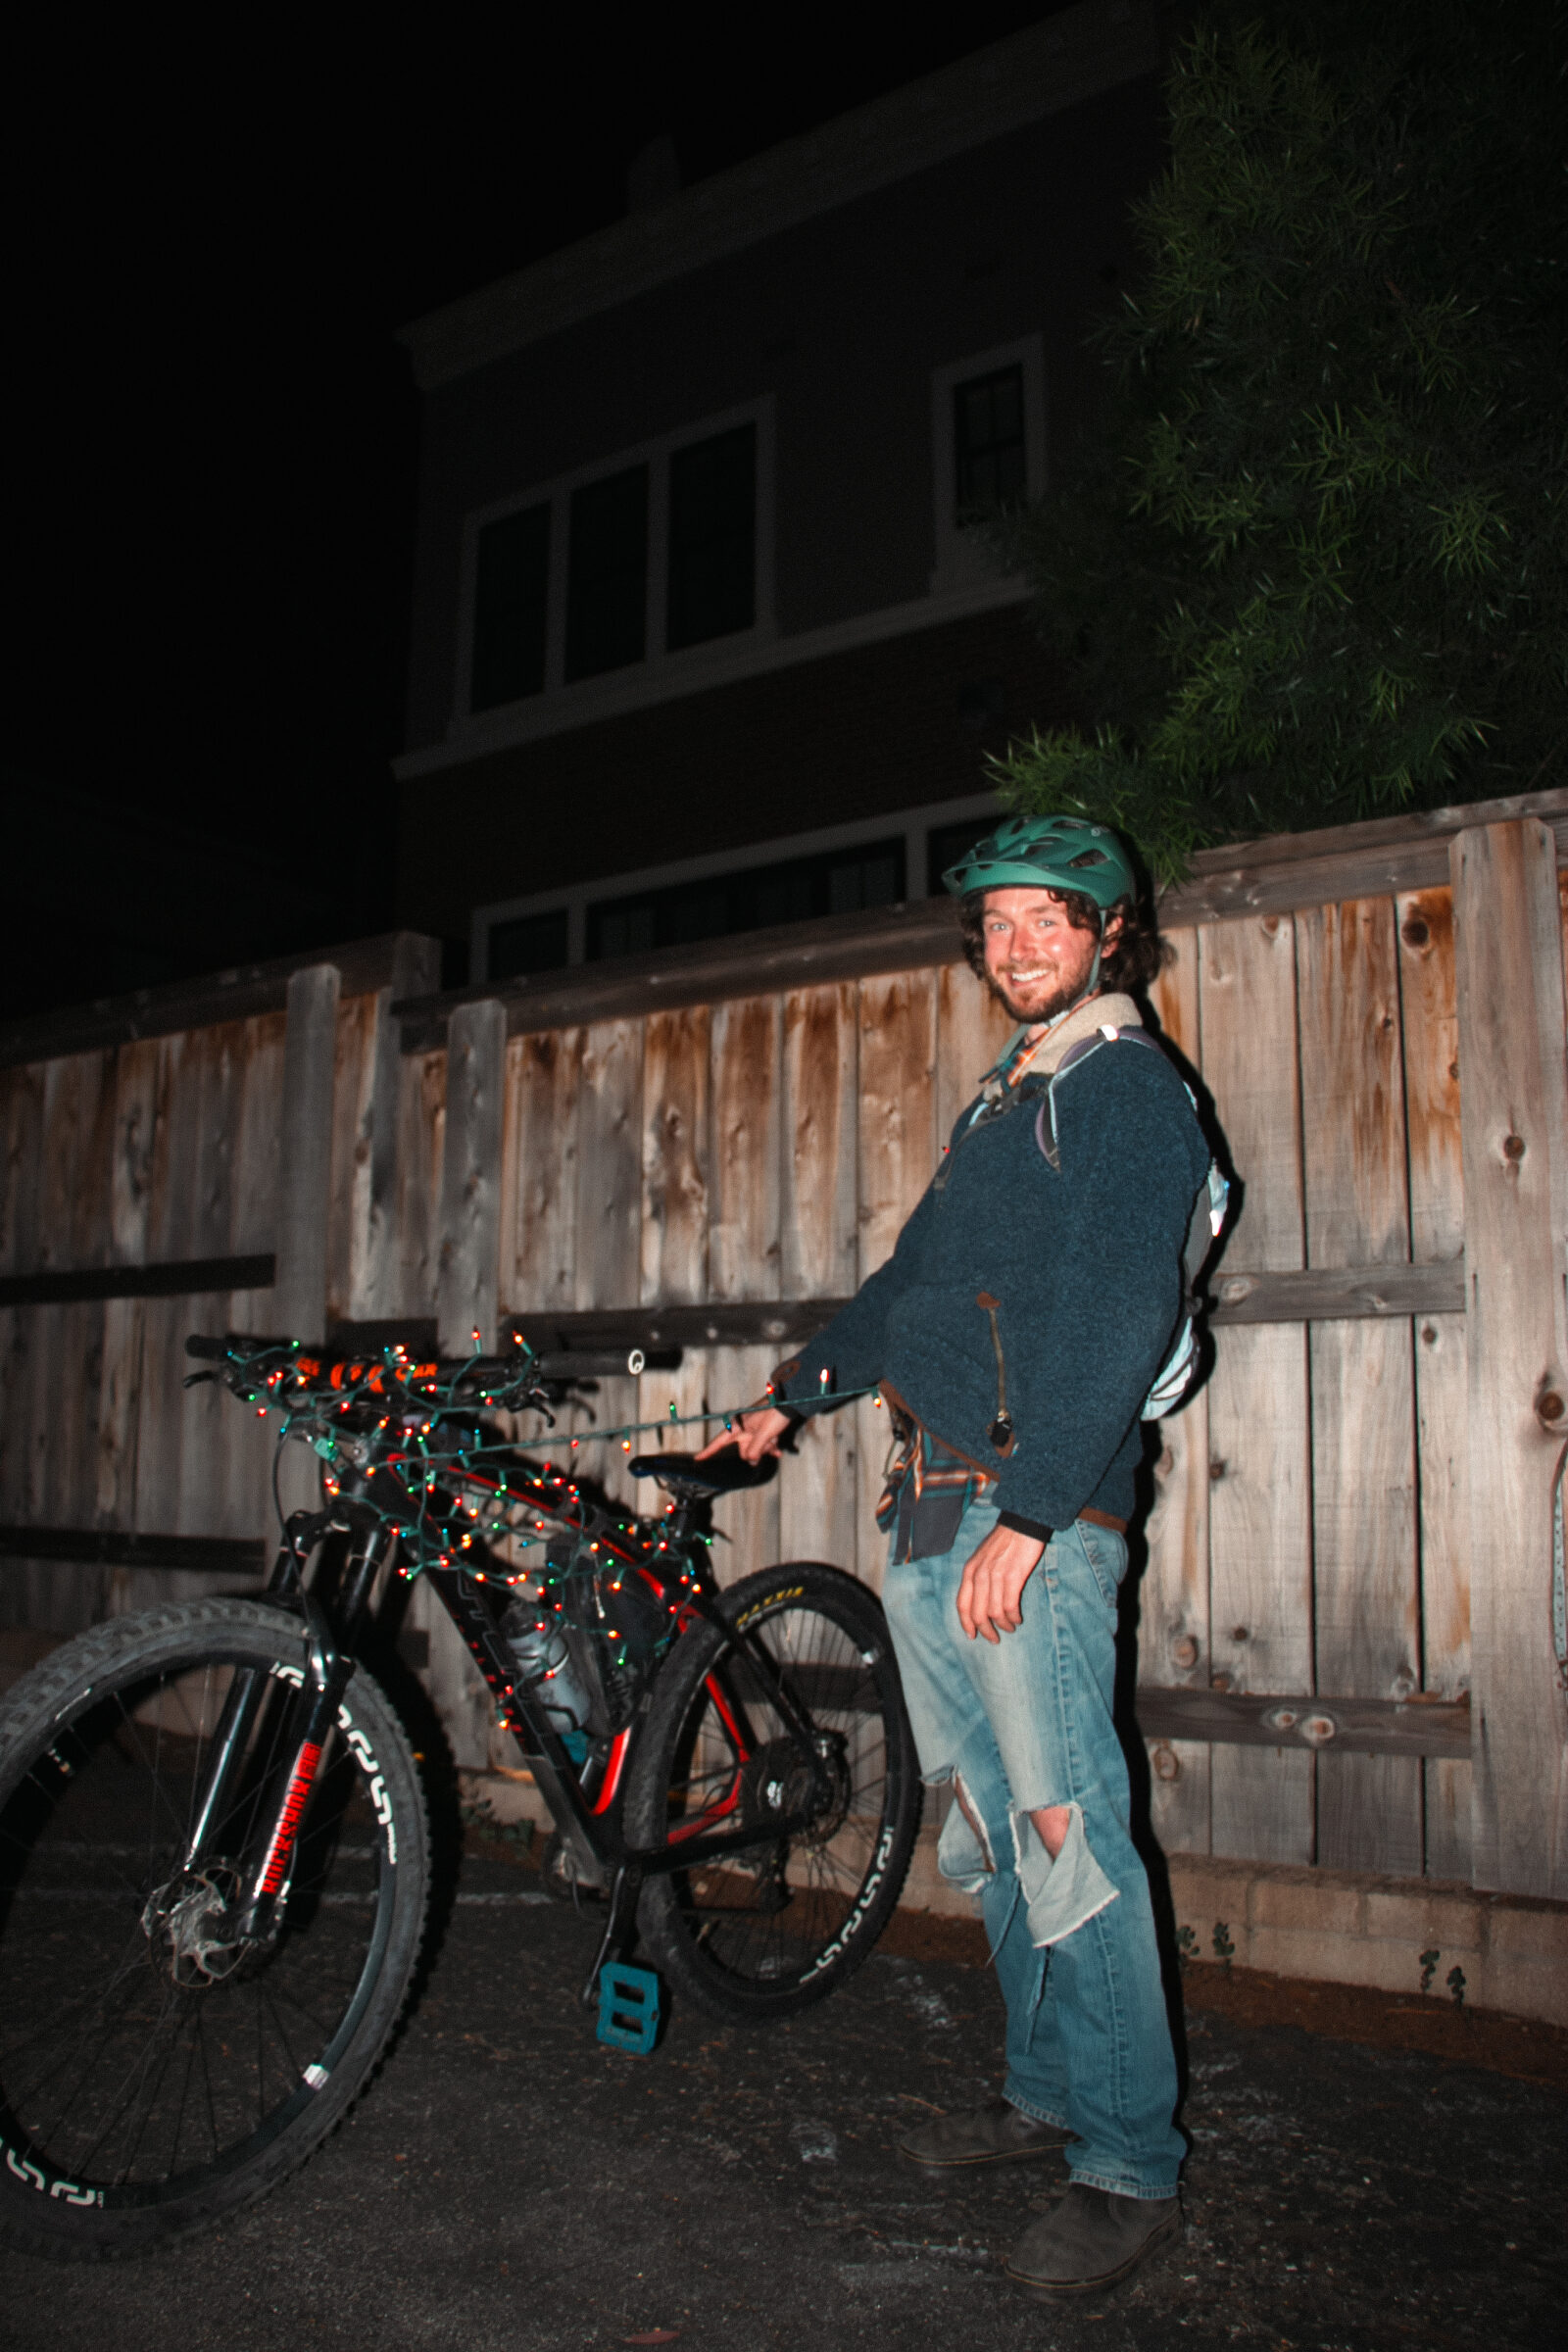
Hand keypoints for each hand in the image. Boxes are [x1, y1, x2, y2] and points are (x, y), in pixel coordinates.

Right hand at [696, 1404, 792, 1465]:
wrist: (789, 1402)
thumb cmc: (775, 1414)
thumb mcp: (765, 1434)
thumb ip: (756, 1449)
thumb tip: (751, 1460)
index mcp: (738, 1426)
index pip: (719, 1442)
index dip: (708, 1451)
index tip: (697, 1458)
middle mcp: (743, 1429)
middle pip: (743, 1450)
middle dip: (756, 1451)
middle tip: (768, 1444)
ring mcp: (752, 1430)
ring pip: (755, 1448)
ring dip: (766, 1448)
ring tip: (775, 1440)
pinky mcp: (761, 1431)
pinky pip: (762, 1444)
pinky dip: (770, 1447)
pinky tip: (777, 1449)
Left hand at [956, 1524, 1045, 1642]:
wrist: (1021, 1524)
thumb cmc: (1003, 1542)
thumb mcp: (981, 1558)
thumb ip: (977, 1577)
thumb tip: (980, 1603)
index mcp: (969, 1571)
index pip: (962, 1604)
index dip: (966, 1623)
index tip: (972, 1636)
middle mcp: (979, 1575)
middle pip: (977, 1613)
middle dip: (985, 1630)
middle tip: (994, 1639)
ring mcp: (995, 1576)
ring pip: (994, 1612)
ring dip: (1003, 1625)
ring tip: (1010, 1628)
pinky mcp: (1013, 1577)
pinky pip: (1010, 1606)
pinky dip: (1013, 1617)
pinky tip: (1018, 1619)